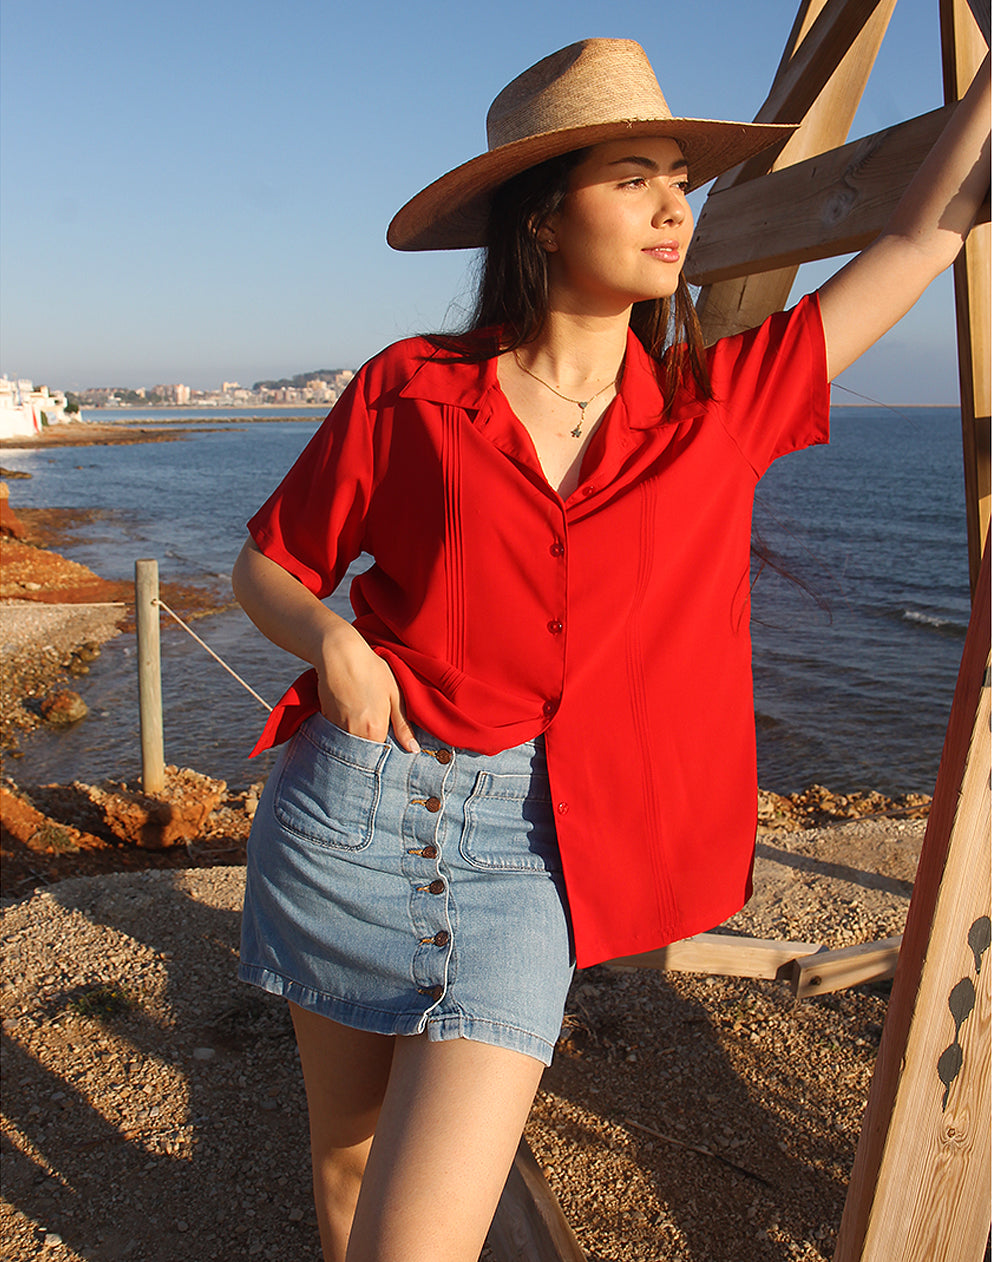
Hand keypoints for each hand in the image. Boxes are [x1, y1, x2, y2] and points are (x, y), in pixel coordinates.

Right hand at [315, 623, 419, 752]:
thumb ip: (404, 726)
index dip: (386, 757)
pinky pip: (336, 735)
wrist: (340, 654)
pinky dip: (344, 733)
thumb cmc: (372, 670)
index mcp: (375, 730)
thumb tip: (414, 750)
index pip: (381, 759)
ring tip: (364, 724)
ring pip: (349, 746)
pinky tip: (351, 716)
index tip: (391, 752)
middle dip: (370, 755)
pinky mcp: (325, 720)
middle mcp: (354, 734)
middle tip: (377, 739)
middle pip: (363, 756)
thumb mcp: (395, 694)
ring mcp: (336, 728)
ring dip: (357, 743)